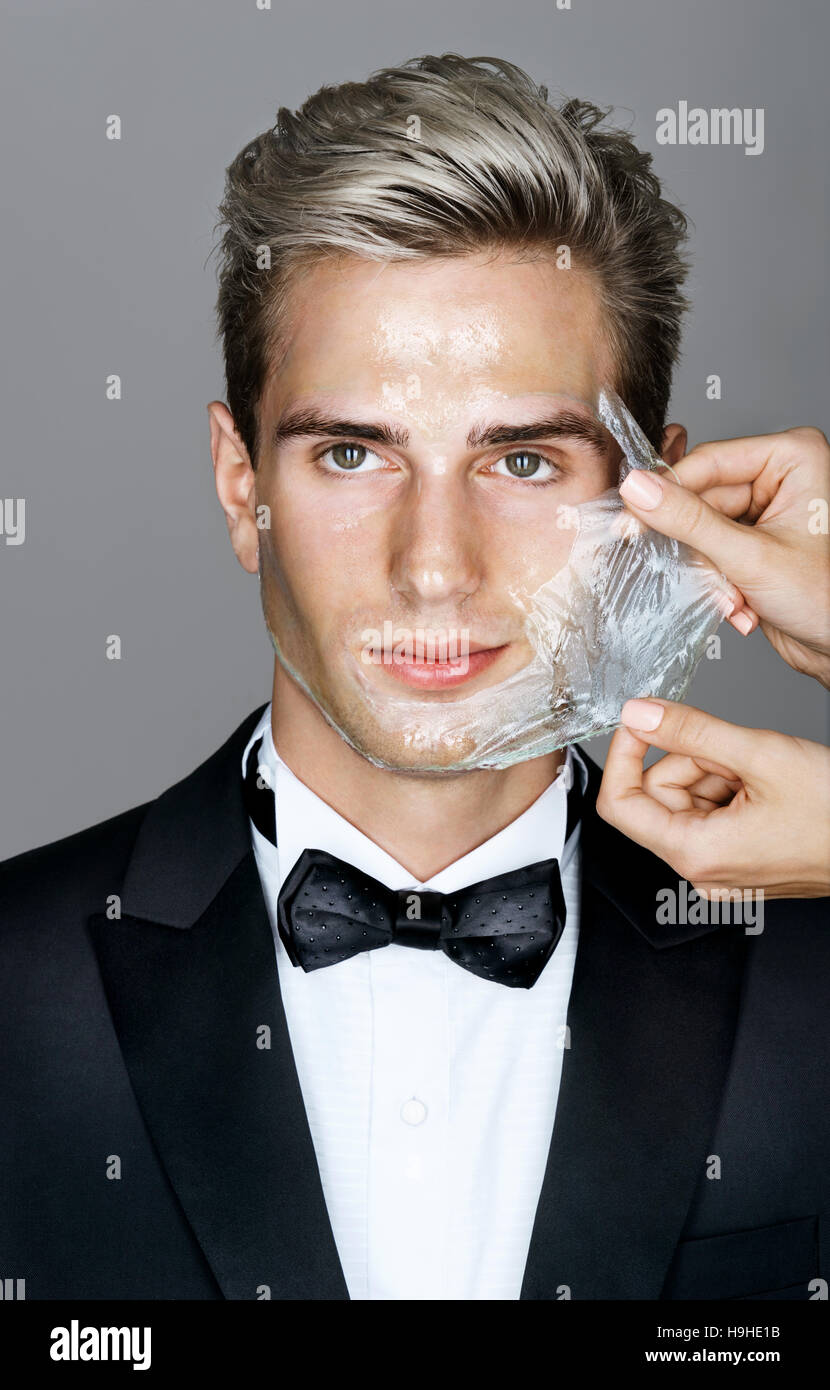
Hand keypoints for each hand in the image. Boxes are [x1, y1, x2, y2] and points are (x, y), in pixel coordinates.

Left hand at [597, 698, 829, 898]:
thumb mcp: (760, 755)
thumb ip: (691, 731)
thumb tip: (639, 714)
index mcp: (696, 855)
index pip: (619, 804)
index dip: (623, 755)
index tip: (638, 722)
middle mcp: (702, 872)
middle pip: (657, 797)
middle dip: (691, 760)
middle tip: (736, 750)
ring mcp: (720, 870)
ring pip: (686, 800)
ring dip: (716, 771)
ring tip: (761, 772)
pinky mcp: (736, 862)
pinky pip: (711, 814)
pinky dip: (730, 789)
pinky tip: (766, 786)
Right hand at [619, 427, 829, 686]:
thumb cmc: (827, 598)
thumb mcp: (751, 557)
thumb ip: (689, 521)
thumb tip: (639, 489)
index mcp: (792, 457)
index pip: (708, 462)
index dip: (665, 493)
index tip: (629, 518)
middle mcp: (779, 476)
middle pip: (701, 499)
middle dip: (699, 549)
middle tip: (695, 574)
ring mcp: (765, 509)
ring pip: (700, 531)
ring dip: (709, 573)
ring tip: (732, 598)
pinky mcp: (753, 541)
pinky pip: (710, 551)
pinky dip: (717, 582)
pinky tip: (739, 605)